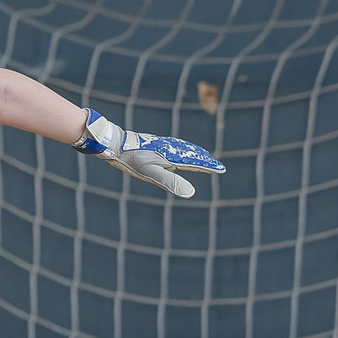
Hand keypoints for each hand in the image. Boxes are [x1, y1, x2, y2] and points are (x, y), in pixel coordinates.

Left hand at [77, 109, 223, 198]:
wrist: (117, 144)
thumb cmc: (133, 160)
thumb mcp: (152, 173)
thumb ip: (171, 182)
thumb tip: (191, 193)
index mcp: (172, 157)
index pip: (195, 163)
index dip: (207, 167)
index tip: (220, 169)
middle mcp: (170, 149)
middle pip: (191, 155)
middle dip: (204, 160)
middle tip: (216, 165)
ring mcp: (162, 146)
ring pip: (183, 149)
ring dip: (194, 153)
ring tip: (201, 156)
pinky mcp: (154, 144)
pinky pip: (174, 146)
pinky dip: (182, 149)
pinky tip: (177, 150)